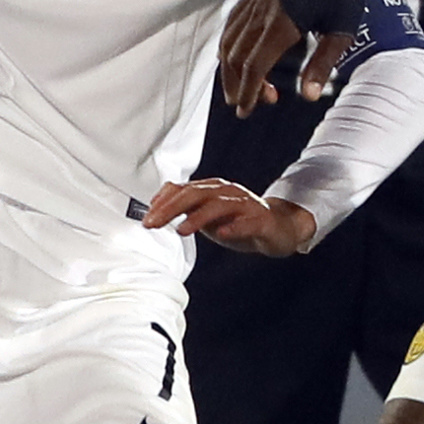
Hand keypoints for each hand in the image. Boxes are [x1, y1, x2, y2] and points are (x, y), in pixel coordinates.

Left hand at [143, 177, 317, 255]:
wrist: (277, 228)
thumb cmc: (238, 221)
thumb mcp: (207, 216)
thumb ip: (185, 209)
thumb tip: (155, 207)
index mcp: (212, 190)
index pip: (183, 190)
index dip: (163, 203)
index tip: (146, 218)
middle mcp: (227, 192)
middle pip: (196, 194)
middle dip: (171, 208)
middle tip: (153, 224)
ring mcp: (246, 205)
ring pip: (219, 205)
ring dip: (198, 217)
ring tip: (182, 230)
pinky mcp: (262, 220)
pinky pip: (247, 222)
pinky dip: (234, 227)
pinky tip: (221, 233)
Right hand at [216, 0, 354, 116]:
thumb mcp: (342, 30)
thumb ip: (323, 63)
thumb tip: (306, 96)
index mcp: (283, 23)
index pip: (255, 65)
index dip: (247, 91)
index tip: (245, 110)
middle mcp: (263, 11)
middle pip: (235, 56)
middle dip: (236, 84)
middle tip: (247, 103)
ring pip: (229, 39)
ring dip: (229, 67)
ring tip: (239, 85)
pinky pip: (233, 21)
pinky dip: (229, 42)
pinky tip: (238, 54)